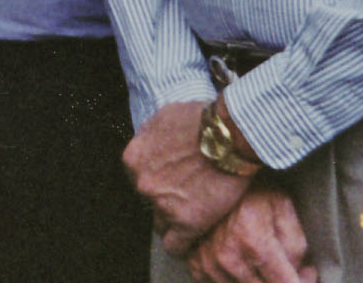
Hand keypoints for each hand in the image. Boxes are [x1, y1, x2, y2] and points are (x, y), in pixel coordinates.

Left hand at [124, 101, 252, 255]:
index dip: (158, 181)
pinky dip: (182, 245)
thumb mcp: (164, 116)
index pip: (139, 179)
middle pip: (150, 201)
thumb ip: (153, 136)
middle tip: (187, 195)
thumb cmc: (202, 119)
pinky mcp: (186, 222)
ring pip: (162, 224)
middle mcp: (143, 183)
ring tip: (194, 216)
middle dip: (165, 199)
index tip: (172, 182)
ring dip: (175, 221)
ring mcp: (162, 204)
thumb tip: (156, 142)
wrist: (228, 134)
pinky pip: (175, 245)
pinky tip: (192, 240)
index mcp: (134, 158)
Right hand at [186, 186, 315, 282]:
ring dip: (256, 279)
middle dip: (278, 280)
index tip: (303, 274)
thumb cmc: (252, 186)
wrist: (213, 170)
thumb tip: (305, 275)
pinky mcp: (196, 264)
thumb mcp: (284, 207)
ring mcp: (209, 264)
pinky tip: (240, 260)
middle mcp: (229, 258)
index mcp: (255, 243)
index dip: (301, 282)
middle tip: (283, 264)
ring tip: (259, 257)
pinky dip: (233, 278)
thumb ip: (298, 246)